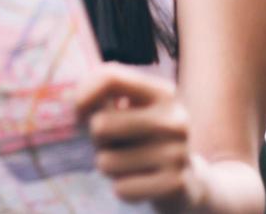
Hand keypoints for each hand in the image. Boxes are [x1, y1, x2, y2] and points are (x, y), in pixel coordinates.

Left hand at [75, 63, 205, 212]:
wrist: (187, 183)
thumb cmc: (142, 140)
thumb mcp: (126, 112)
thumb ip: (101, 98)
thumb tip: (78, 105)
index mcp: (163, 93)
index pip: (110, 76)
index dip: (82, 95)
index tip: (78, 113)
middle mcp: (175, 119)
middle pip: (100, 124)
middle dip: (97, 140)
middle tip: (115, 144)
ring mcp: (178, 153)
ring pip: (106, 162)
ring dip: (109, 166)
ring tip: (131, 164)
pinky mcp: (176, 184)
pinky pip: (121, 188)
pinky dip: (122, 188)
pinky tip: (142, 183)